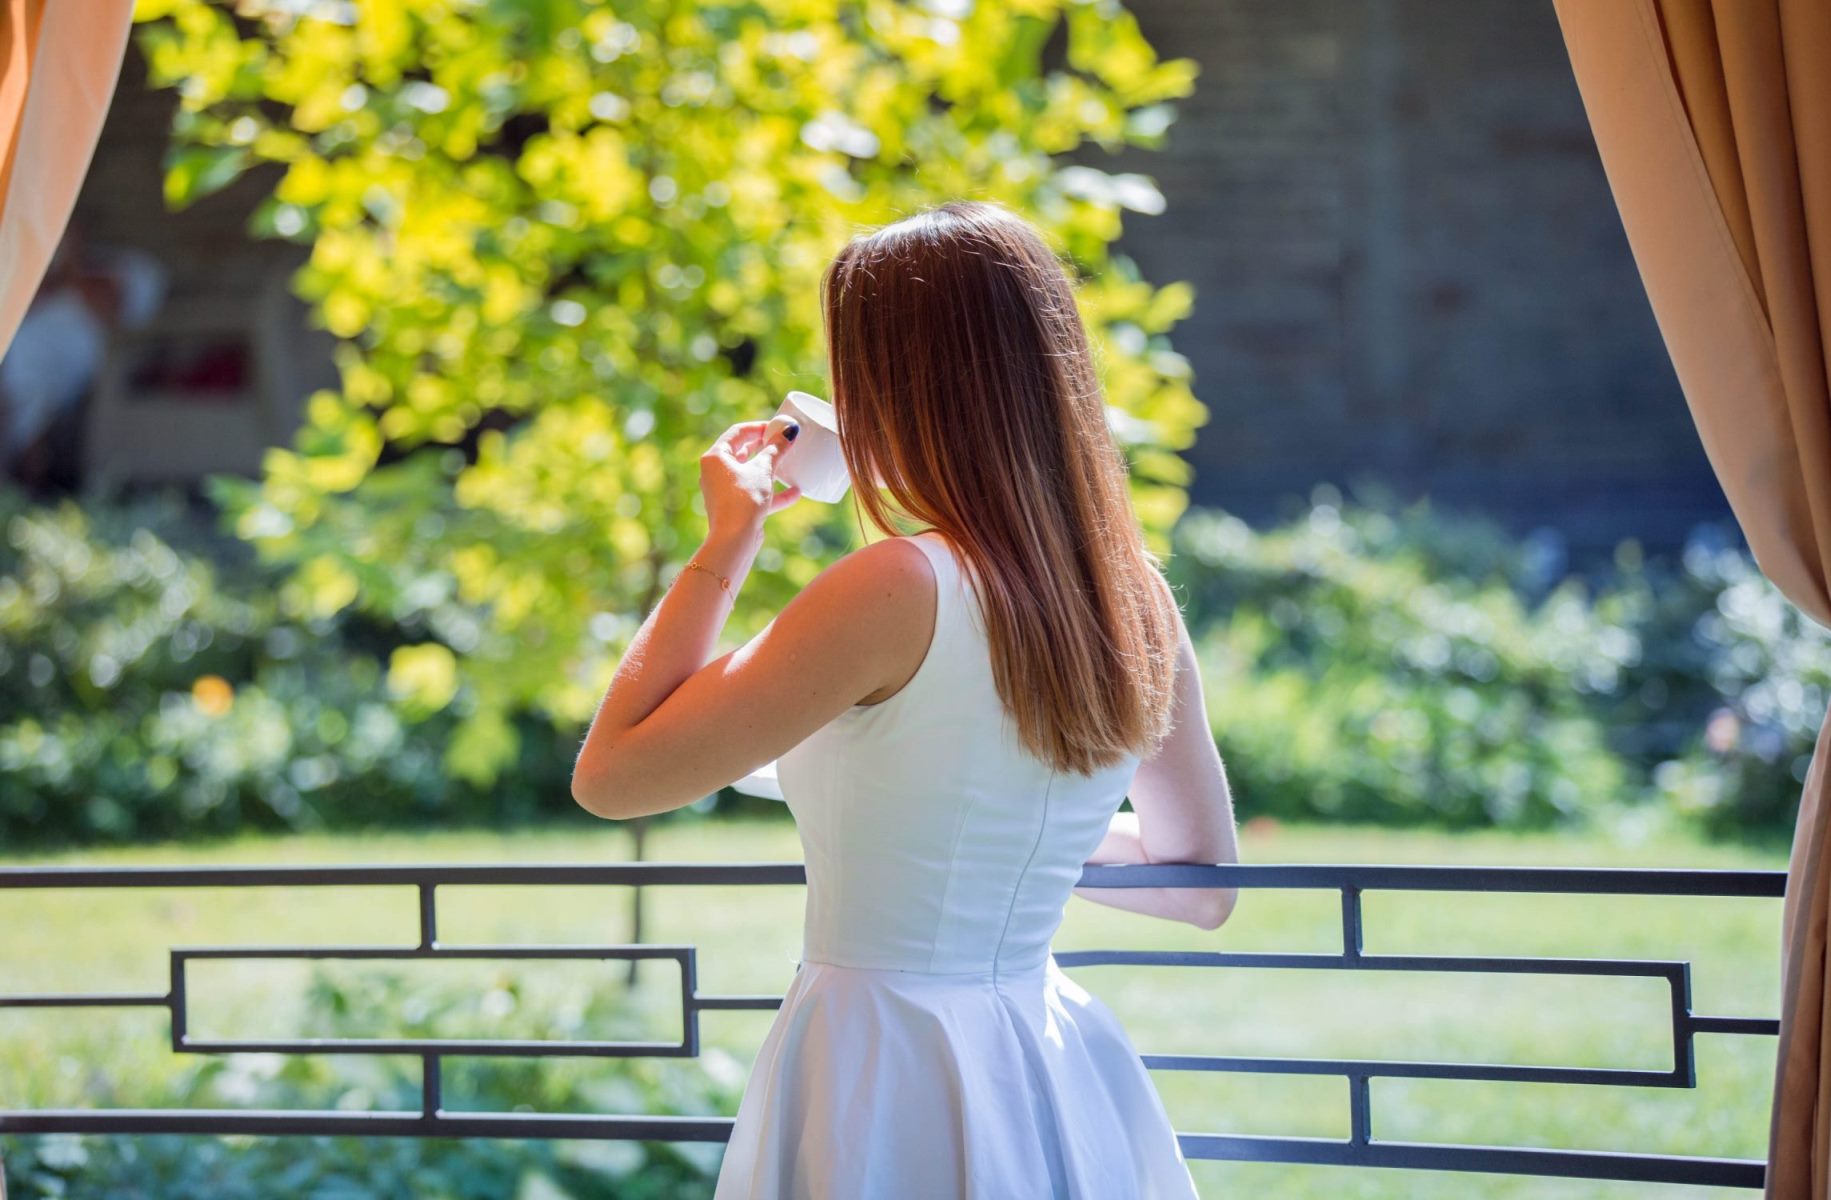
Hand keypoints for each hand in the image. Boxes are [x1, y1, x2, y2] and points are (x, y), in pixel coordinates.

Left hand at [700, 416, 802, 545]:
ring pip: (750, 473)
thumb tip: (789, 431)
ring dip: (771, 469)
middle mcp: (715, 472)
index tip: (778, 427)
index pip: (737, 432)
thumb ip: (777, 449)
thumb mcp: (763, 470)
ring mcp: (725, 490)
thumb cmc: (744, 499)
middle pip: (743, 452)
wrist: (734, 539)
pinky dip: (772, 492)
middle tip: (784, 442)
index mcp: (715, 457)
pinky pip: (755, 493)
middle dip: (766, 447)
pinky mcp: (735, 507)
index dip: (759, 427)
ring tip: (789, 463)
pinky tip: (795, 493)